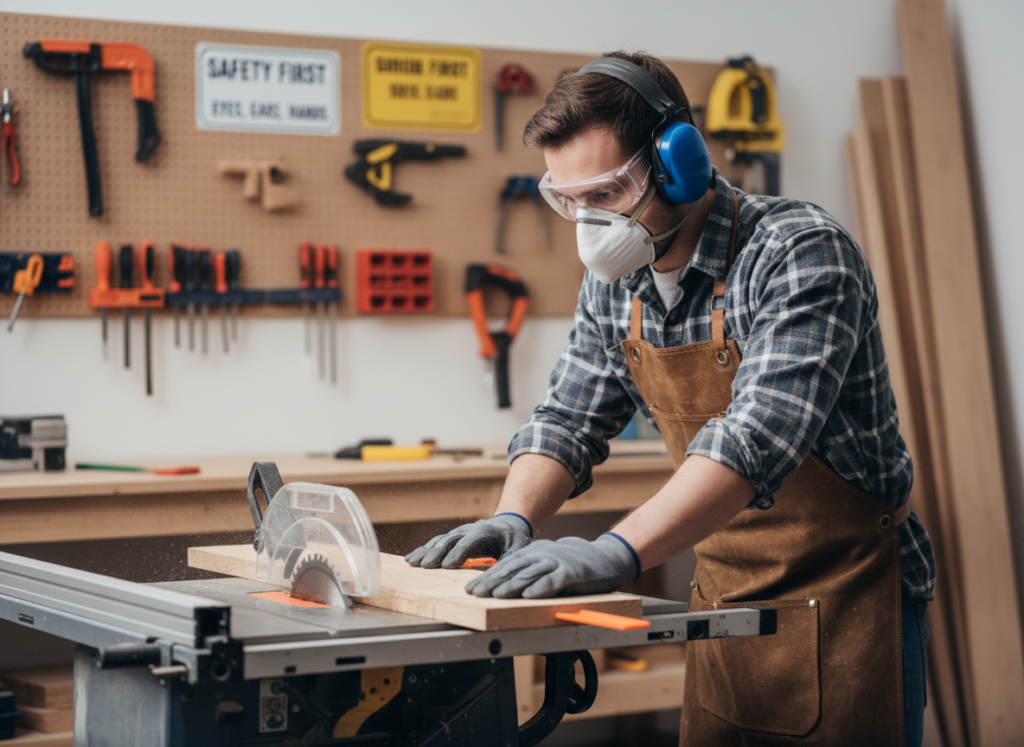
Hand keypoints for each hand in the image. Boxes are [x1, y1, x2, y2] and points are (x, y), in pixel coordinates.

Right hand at [404, 513, 532, 568]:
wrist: (506, 525)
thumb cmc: (513, 539)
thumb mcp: (518, 547)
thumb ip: (509, 559)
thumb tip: (501, 572)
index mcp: (484, 532)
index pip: (468, 542)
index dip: (458, 553)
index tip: (448, 566)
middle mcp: (467, 530)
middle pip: (449, 541)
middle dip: (437, 554)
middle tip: (424, 566)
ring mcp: (457, 533)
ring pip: (439, 542)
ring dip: (425, 552)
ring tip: (412, 563)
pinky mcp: (451, 539)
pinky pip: (435, 544)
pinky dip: (422, 551)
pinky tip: (410, 559)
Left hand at [464, 533, 638, 598]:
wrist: (605, 557)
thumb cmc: (571, 566)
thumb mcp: (546, 564)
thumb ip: (528, 572)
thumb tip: (501, 587)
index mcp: (534, 552)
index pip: (505, 565)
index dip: (487, 577)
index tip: (471, 589)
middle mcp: (542, 554)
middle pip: (513, 569)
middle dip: (492, 582)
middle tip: (474, 593)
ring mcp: (558, 562)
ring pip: (530, 574)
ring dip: (511, 586)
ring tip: (495, 596)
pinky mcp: (573, 573)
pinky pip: (554, 581)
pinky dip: (541, 588)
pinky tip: (528, 596)